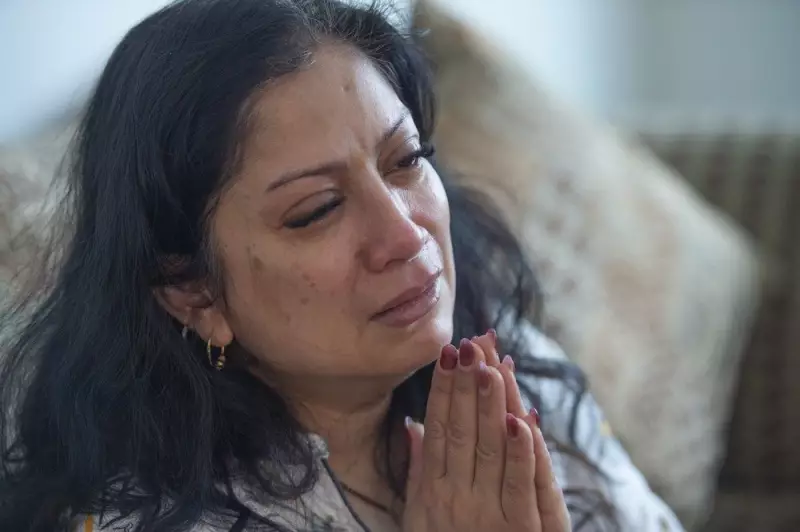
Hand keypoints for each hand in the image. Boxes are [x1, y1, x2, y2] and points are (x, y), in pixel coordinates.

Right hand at [402, 336, 569, 531]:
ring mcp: (485, 513)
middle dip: (464, 385)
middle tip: (469, 345)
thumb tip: (413, 426)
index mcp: (431, 490)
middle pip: (459, 431)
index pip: (437, 429)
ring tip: (491, 366)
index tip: (446, 355)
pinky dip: (519, 451)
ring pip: (487, 449)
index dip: (441, 390)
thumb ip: (418, 471)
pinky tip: (518, 419)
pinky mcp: (518, 530)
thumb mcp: (418, 516)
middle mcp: (454, 497)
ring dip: (489, 405)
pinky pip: (518, 484)